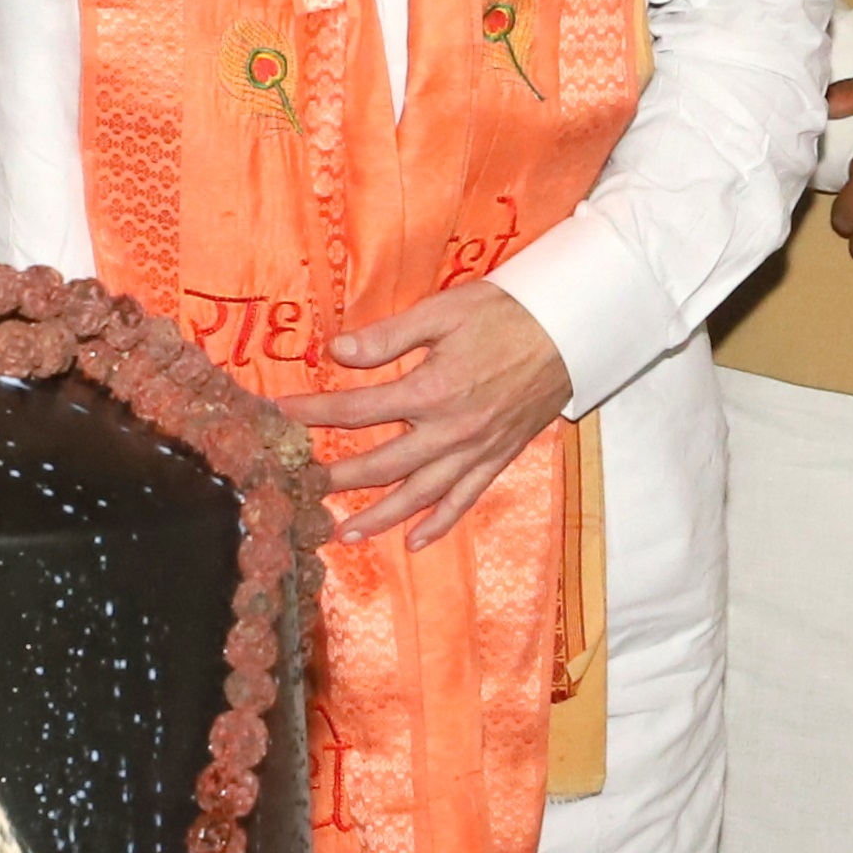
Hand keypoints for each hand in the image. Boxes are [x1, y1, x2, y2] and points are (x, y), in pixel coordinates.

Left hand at [309, 283, 571, 548]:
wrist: (571, 331)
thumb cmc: (506, 313)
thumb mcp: (444, 312)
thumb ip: (389, 336)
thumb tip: (338, 351)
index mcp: (430, 391)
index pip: (357, 409)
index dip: (314, 413)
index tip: (281, 415)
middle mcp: (450, 431)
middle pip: (382, 464)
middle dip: (337, 477)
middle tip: (300, 489)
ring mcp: (475, 451)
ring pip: (419, 494)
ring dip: (380, 517)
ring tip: (344, 533)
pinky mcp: (498, 458)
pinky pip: (464, 499)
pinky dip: (439, 522)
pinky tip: (414, 541)